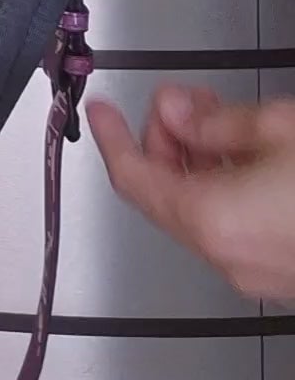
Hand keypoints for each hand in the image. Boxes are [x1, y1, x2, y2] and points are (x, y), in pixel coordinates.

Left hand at [89, 86, 294, 299]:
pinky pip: (234, 231)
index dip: (112, 138)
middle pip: (166, 194)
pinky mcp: (281, 275)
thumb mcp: (280, 131)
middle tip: (180, 104)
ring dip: (197, 165)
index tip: (102, 113)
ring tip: (219, 122)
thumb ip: (214, 121)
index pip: (133, 178)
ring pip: (202, 213)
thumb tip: (175, 111)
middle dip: (164, 141)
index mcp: (214, 221)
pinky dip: (226, 193)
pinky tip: (247, 160)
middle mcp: (229, 259)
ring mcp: (257, 275)